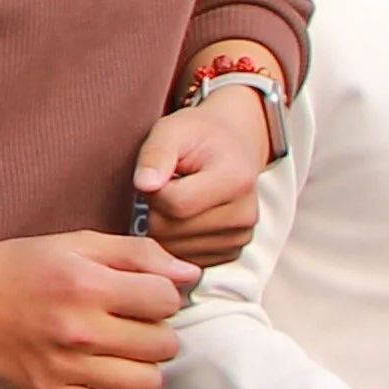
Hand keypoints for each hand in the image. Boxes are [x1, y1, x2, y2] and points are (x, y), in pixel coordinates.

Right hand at [0, 228, 187, 388]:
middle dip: (156, 329)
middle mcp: (78, 329)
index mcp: (86, 284)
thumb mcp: (76, 244)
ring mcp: (65, 368)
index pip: (167, 299)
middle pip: (164, 344)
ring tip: (119, 349)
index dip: (162, 293)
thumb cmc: (19, 266)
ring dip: (142, 365)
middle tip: (129, 320)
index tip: (141, 292)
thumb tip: (190, 275)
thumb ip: (138, 253)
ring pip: (147, 382)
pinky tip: (101, 374)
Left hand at [133, 78, 274, 266]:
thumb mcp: (172, 130)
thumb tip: (143, 184)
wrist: (231, 147)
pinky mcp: (231, 253)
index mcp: (235, 179)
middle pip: (172, 231)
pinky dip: (174, 242)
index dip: (153, 191)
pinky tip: (182, 218)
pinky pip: (184, 259)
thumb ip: (156, 154)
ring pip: (174, 250)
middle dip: (154, 211)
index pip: (175, 203)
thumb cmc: (198, 136)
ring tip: (175, 199)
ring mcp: (240, 238)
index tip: (156, 175)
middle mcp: (244, 215)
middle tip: (164, 187)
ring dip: (162, 228)